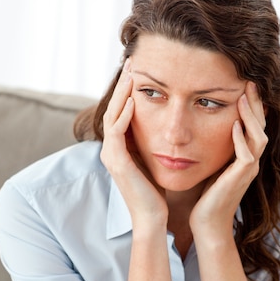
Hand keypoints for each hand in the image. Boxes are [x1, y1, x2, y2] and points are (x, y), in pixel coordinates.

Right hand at [100, 60, 167, 228]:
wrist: (153, 219)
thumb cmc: (157, 193)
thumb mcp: (155, 161)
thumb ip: (154, 143)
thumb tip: (168, 127)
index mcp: (119, 149)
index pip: (121, 111)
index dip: (127, 90)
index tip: (139, 70)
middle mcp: (111, 150)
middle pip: (114, 108)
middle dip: (123, 84)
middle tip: (132, 62)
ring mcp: (111, 156)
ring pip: (113, 115)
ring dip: (122, 93)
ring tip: (132, 73)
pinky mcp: (117, 162)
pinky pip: (117, 132)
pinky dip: (125, 114)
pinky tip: (134, 99)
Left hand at [189, 81, 267, 237]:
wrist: (206, 223)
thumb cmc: (205, 195)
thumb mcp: (211, 164)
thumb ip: (214, 146)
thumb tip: (201, 125)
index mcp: (244, 156)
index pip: (254, 125)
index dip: (252, 105)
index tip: (244, 85)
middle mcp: (250, 161)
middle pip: (261, 126)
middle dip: (256, 103)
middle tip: (250, 82)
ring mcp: (248, 171)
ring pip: (258, 137)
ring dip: (251, 116)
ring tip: (244, 97)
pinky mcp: (240, 179)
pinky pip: (247, 155)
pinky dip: (241, 139)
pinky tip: (234, 125)